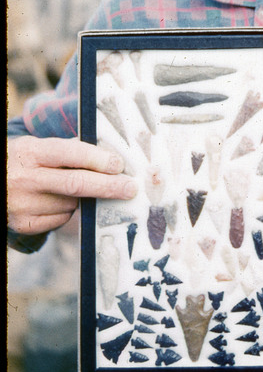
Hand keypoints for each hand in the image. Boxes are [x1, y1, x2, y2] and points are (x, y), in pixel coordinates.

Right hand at [7, 136, 136, 235]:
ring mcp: (23, 204)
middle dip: (108, 186)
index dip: (98, 160)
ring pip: (71, 204)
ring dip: (84, 198)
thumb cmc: (23, 161)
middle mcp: (25, 179)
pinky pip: (60, 219)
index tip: (119, 165)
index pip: (71, 154)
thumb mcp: (37, 147)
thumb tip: (109, 160)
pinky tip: (58, 201)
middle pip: (76, 184)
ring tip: (76, 188)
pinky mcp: (24, 224)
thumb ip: (67, 151)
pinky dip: (68, 211)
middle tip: (130, 188)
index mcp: (31, 152)